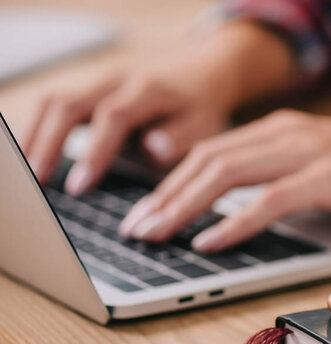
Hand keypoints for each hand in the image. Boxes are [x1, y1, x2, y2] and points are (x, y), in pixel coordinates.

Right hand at [20, 46, 230, 194]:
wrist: (199, 73)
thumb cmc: (200, 107)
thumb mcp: (204, 124)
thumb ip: (181, 138)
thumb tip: (154, 149)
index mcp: (149, 90)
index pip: (114, 116)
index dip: (94, 151)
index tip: (78, 186)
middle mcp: (118, 80)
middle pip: (70, 104)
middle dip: (49, 144)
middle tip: (37, 184)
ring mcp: (99, 81)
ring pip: (54, 100)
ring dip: (36, 137)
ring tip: (28, 175)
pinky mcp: (90, 88)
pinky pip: (55, 103)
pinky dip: (39, 128)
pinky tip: (32, 154)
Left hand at [119, 109, 330, 251]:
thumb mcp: (319, 167)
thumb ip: (278, 177)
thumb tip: (236, 205)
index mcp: (281, 130)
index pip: (210, 153)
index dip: (171, 183)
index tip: (147, 212)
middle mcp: (288, 132)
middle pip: (208, 160)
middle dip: (165, 196)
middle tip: (138, 228)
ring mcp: (310, 150)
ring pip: (229, 174)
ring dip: (186, 206)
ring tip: (158, 233)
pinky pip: (271, 199)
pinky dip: (237, 220)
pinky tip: (211, 239)